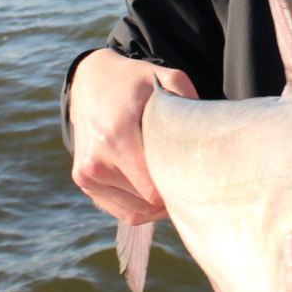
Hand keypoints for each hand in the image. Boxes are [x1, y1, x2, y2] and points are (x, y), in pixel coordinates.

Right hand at [69, 48, 197, 223]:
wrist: (90, 80)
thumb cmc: (135, 82)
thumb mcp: (167, 80)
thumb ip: (189, 105)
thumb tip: (207, 141)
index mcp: (116, 136)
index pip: (153, 188)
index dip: (179, 187)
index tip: (195, 176)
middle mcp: (95, 161)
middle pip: (148, 202)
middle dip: (172, 195)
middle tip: (191, 180)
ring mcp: (86, 174)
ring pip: (137, 211)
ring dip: (159, 204)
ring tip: (175, 184)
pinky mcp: (84, 181)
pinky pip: (123, 211)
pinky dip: (144, 207)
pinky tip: (159, 191)